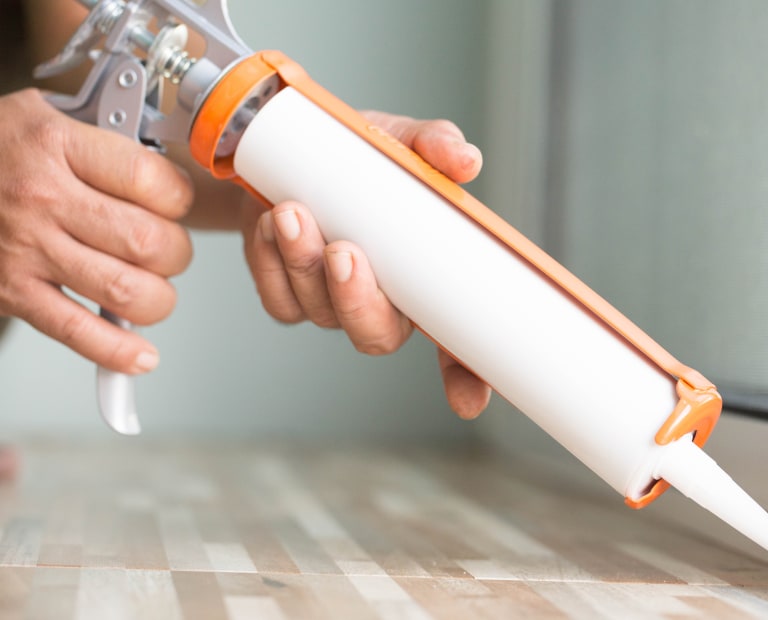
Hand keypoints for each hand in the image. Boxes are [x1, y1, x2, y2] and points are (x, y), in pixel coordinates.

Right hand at [0, 89, 193, 372]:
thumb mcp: (44, 118)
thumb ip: (105, 142)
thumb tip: (166, 171)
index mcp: (57, 145)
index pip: (151, 180)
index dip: (179, 197)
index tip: (175, 202)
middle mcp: (43, 198)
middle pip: (147, 241)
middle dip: (176, 254)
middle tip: (168, 251)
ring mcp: (26, 250)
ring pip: (125, 290)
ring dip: (157, 299)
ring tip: (153, 290)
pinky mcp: (11, 292)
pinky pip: (76, 331)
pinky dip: (117, 351)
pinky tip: (141, 355)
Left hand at [241, 111, 491, 418]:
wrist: (287, 145)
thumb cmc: (360, 154)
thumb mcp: (400, 140)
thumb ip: (435, 146)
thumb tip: (464, 161)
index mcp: (425, 279)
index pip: (458, 340)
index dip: (467, 377)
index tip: (468, 402)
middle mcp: (384, 301)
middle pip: (378, 337)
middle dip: (358, 301)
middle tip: (345, 252)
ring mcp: (331, 302)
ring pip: (320, 313)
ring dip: (304, 266)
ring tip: (292, 213)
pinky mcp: (287, 294)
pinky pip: (279, 300)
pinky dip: (269, 262)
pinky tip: (271, 222)